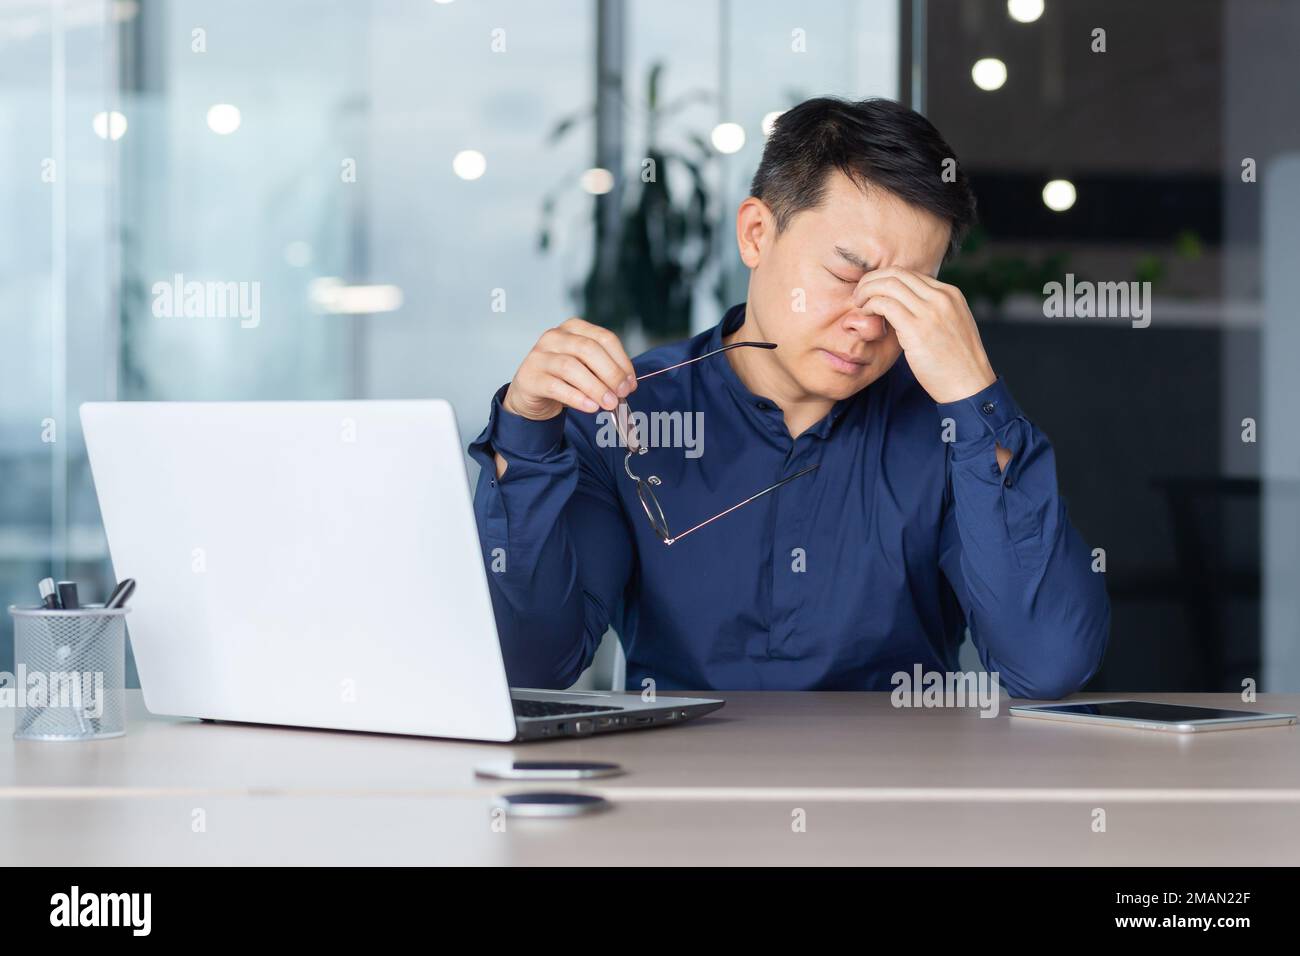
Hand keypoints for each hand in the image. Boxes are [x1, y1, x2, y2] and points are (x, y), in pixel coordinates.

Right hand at [502, 317, 637, 420]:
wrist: (531, 392)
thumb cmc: (563, 377)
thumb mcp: (586, 368)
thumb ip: (604, 372)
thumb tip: (627, 385)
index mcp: (574, 328)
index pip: (604, 338)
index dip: (622, 361)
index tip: (631, 382)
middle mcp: (555, 336)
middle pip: (588, 349)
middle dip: (611, 373)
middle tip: (623, 393)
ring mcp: (539, 355)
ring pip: (571, 367)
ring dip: (595, 387)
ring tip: (609, 403)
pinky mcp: (530, 377)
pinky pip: (555, 387)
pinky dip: (576, 398)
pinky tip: (591, 407)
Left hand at [852, 268, 995, 404]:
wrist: (970, 386)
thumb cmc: (956, 364)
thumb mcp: (951, 327)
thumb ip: (933, 312)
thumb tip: (908, 308)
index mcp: (951, 294)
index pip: (910, 274)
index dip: (886, 279)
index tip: (873, 291)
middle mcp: (942, 297)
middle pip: (897, 273)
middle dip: (873, 280)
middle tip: (859, 294)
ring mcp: (930, 311)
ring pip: (888, 284)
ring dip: (867, 291)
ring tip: (859, 304)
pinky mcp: (917, 329)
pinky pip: (885, 304)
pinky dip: (870, 305)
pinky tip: (865, 315)